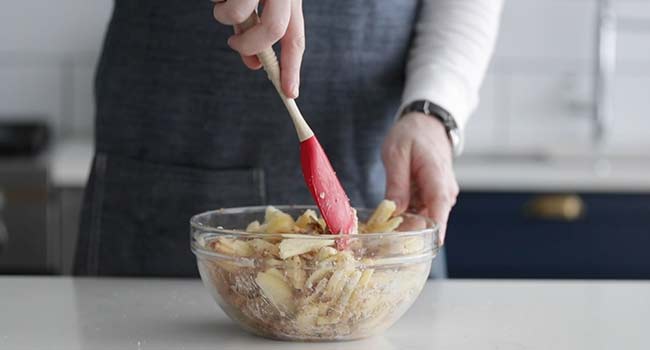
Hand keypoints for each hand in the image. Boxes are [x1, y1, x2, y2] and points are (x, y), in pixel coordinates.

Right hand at [212, 0, 304, 97]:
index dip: (292, 68)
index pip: (295, 39)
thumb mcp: (253, 7)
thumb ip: (253, 32)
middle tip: (234, 44)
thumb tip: (254, 63)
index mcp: (289, 0)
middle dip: (249, 45)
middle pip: (273, 30)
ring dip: (223, 14)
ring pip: (237, 14)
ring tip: (223, 0)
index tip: (290, 92)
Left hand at [381, 112, 458, 242]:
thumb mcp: (396, 154)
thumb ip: (396, 183)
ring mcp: (442, 195)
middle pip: (431, 222)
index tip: (419, 248)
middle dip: (409, 233)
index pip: (439, 210)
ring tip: (382, 231)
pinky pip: (423, 212)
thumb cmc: (412, 134)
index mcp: (437, 178)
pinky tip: (391, 219)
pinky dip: (408, 217)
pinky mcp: (435, 197)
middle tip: (382, 241)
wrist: (427, 124)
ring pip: (426, 219)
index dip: (431, 232)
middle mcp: (445, 191)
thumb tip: (394, 211)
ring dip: (407, 226)